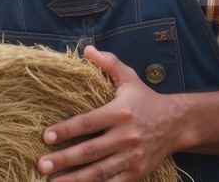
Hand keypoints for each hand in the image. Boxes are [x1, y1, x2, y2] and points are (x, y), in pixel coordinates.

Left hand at [37, 46, 178, 180]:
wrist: (177, 123)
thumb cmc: (146, 99)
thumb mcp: (129, 78)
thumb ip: (108, 63)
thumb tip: (87, 50)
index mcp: (120, 113)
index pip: (87, 123)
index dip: (65, 130)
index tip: (46, 136)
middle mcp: (125, 136)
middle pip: (89, 151)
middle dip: (64, 159)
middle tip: (41, 165)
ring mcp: (132, 157)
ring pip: (99, 172)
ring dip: (75, 179)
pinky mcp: (137, 172)